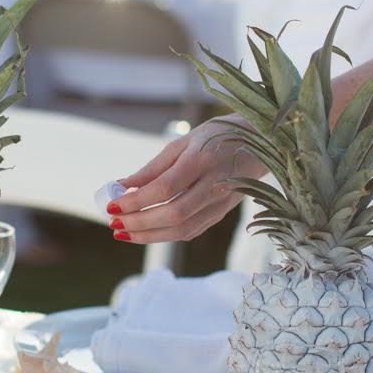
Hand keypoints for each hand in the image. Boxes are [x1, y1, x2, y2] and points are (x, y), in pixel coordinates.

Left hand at [107, 119, 264, 242]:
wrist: (260, 143)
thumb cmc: (216, 137)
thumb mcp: (183, 142)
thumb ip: (153, 168)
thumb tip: (122, 187)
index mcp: (202, 159)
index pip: (165, 188)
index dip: (136, 201)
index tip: (112, 205)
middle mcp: (214, 184)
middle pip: (174, 214)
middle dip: (139, 223)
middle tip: (115, 223)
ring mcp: (222, 202)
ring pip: (183, 229)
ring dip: (149, 236)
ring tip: (124, 232)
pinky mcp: (223, 213)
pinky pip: (192, 231)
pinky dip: (166, 236)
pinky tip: (147, 232)